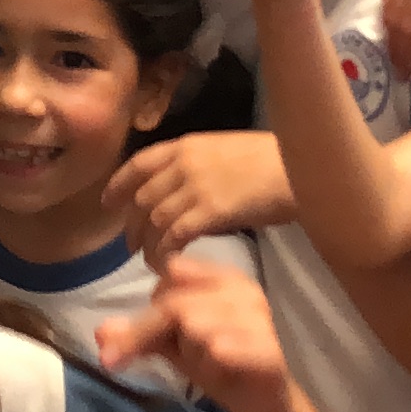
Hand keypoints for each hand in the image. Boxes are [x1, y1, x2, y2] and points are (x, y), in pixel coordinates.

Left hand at [95, 252, 292, 411]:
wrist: (265, 408)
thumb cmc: (221, 367)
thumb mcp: (174, 348)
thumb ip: (141, 336)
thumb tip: (99, 333)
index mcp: (223, 278)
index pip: (170, 273)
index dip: (150, 306)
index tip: (138, 339)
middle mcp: (243, 290)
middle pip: (175, 302)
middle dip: (148, 334)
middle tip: (136, 361)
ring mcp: (260, 318)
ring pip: (195, 324)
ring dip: (189, 351)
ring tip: (203, 364)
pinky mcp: (268, 350)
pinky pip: (220, 349)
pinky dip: (210, 364)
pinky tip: (219, 371)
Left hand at [103, 129, 294, 262]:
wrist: (302, 166)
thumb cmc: (274, 161)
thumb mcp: (226, 152)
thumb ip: (199, 167)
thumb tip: (184, 191)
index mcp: (187, 145)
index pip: (140, 164)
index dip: (119, 184)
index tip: (108, 203)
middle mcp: (184, 163)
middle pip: (143, 198)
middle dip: (132, 226)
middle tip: (130, 247)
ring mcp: (195, 186)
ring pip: (154, 221)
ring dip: (148, 245)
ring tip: (150, 263)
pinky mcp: (209, 211)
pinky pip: (174, 237)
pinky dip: (165, 254)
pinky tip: (167, 266)